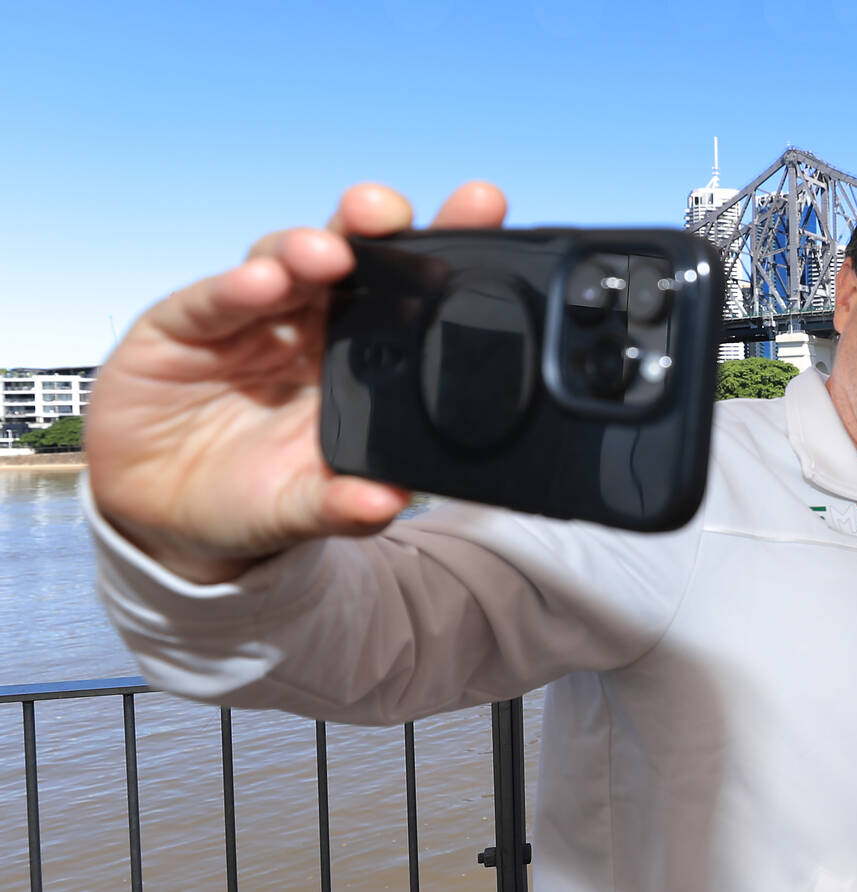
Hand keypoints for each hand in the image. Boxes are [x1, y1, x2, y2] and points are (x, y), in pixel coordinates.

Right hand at [87, 181, 509, 583]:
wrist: (169, 516)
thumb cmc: (256, 497)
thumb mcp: (304, 510)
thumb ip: (344, 506)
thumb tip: (388, 504)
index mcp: (363, 360)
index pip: (409, 296)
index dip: (443, 250)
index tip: (483, 207)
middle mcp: (312, 326)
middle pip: (352, 259)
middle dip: (374, 226)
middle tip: (390, 212)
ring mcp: (250, 319)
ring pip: (284, 264)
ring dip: (306, 251)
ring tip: (329, 254)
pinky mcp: (183, 327)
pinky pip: (212, 301)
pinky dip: (234, 288)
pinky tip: (260, 282)